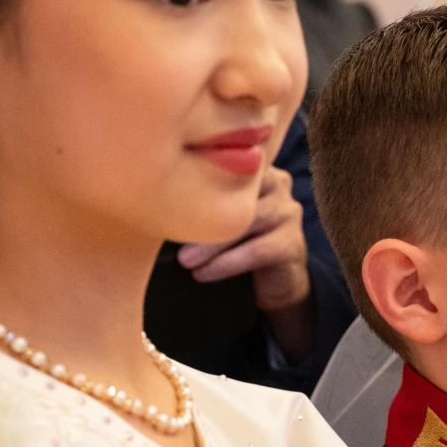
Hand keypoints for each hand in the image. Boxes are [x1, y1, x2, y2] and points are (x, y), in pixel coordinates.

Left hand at [177, 166, 310, 312]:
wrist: (276, 282)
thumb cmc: (237, 242)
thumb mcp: (221, 215)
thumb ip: (204, 198)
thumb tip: (154, 200)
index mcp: (256, 169)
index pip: (228, 164)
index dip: (198, 177)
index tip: (164, 195)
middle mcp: (278, 183)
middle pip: (239, 195)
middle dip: (204, 218)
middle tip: (171, 238)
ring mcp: (289, 212)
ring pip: (248, 223)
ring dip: (212, 245)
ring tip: (185, 261)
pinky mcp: (293, 243)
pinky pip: (257, 251)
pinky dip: (227, 263)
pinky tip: (203, 274)